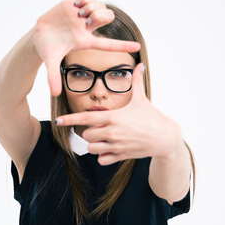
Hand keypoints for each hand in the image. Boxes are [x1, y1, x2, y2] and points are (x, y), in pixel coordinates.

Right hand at [33, 0, 140, 95]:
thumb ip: (53, 77)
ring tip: (78, 14)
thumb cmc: (48, 49)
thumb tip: (55, 94)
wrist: (39, 34)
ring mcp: (84, 16)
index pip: (108, 45)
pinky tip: (76, 5)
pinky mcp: (77, 4)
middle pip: (108, 18)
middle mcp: (88, 29)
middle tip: (85, 21)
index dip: (123, 46)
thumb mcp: (50, 62)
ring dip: (91, 8)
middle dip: (99, 17)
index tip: (138, 47)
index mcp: (86, 42)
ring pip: (101, 7)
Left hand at [55, 63, 183, 164]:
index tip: (58, 120)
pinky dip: (102, 155)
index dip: (70, 119)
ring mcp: (116, 146)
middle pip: (86, 135)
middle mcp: (112, 132)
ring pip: (92, 149)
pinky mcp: (121, 156)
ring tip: (104, 138)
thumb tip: (140, 64)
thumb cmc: (152, 117)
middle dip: (89, 131)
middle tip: (100, 127)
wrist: (165, 138)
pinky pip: (102, 160)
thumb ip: (137, 82)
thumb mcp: (142, 99)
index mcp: (114, 117)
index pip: (86, 118)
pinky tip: (109, 149)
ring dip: (94, 144)